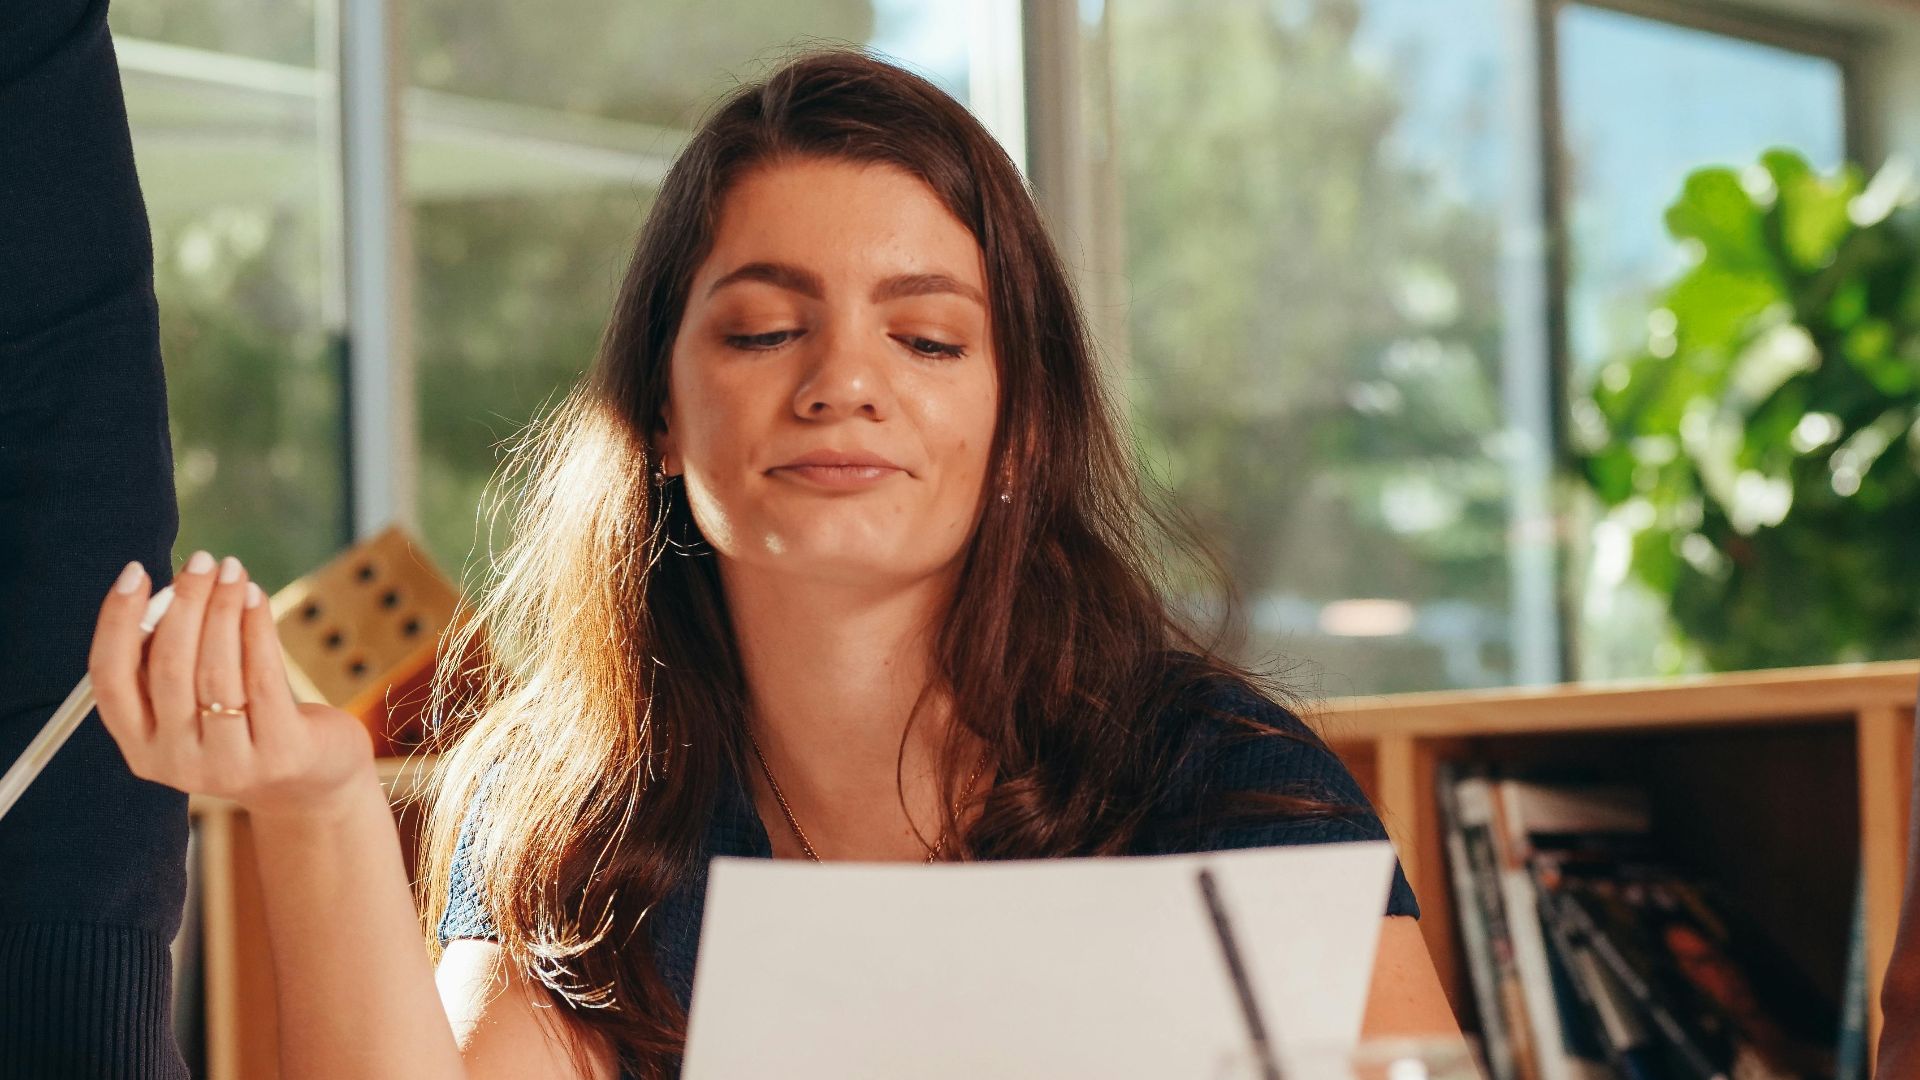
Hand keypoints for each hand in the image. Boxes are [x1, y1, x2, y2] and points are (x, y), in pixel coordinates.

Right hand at [89, 550, 375, 819]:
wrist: (307, 782)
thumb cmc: (243, 723)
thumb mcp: (194, 701)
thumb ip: (170, 658)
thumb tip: (170, 589)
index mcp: (140, 746)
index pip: (108, 679)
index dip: (116, 622)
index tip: (134, 573)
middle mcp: (176, 762)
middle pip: (167, 669)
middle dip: (183, 604)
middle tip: (201, 561)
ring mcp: (228, 763)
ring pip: (215, 672)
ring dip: (222, 610)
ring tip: (232, 570)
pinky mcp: (279, 752)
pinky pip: (262, 678)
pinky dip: (256, 629)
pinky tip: (255, 597)